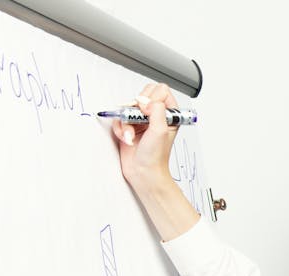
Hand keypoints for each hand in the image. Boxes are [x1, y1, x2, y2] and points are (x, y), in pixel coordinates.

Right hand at [111, 83, 198, 240]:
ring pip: (129, 105)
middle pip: (143, 93)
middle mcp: (156, 114)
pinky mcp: (129, 126)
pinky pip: (119, 117)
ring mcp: (142, 120)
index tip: (149, 110)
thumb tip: (146, 99)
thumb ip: (157, 109)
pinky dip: (120, 128)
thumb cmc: (156, 156)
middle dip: (137, 106)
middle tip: (140, 119)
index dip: (152, 97)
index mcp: (169, 113)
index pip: (160, 90)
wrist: (143, 172)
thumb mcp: (161, 130)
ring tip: (132, 134)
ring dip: (127, 121)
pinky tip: (127, 138)